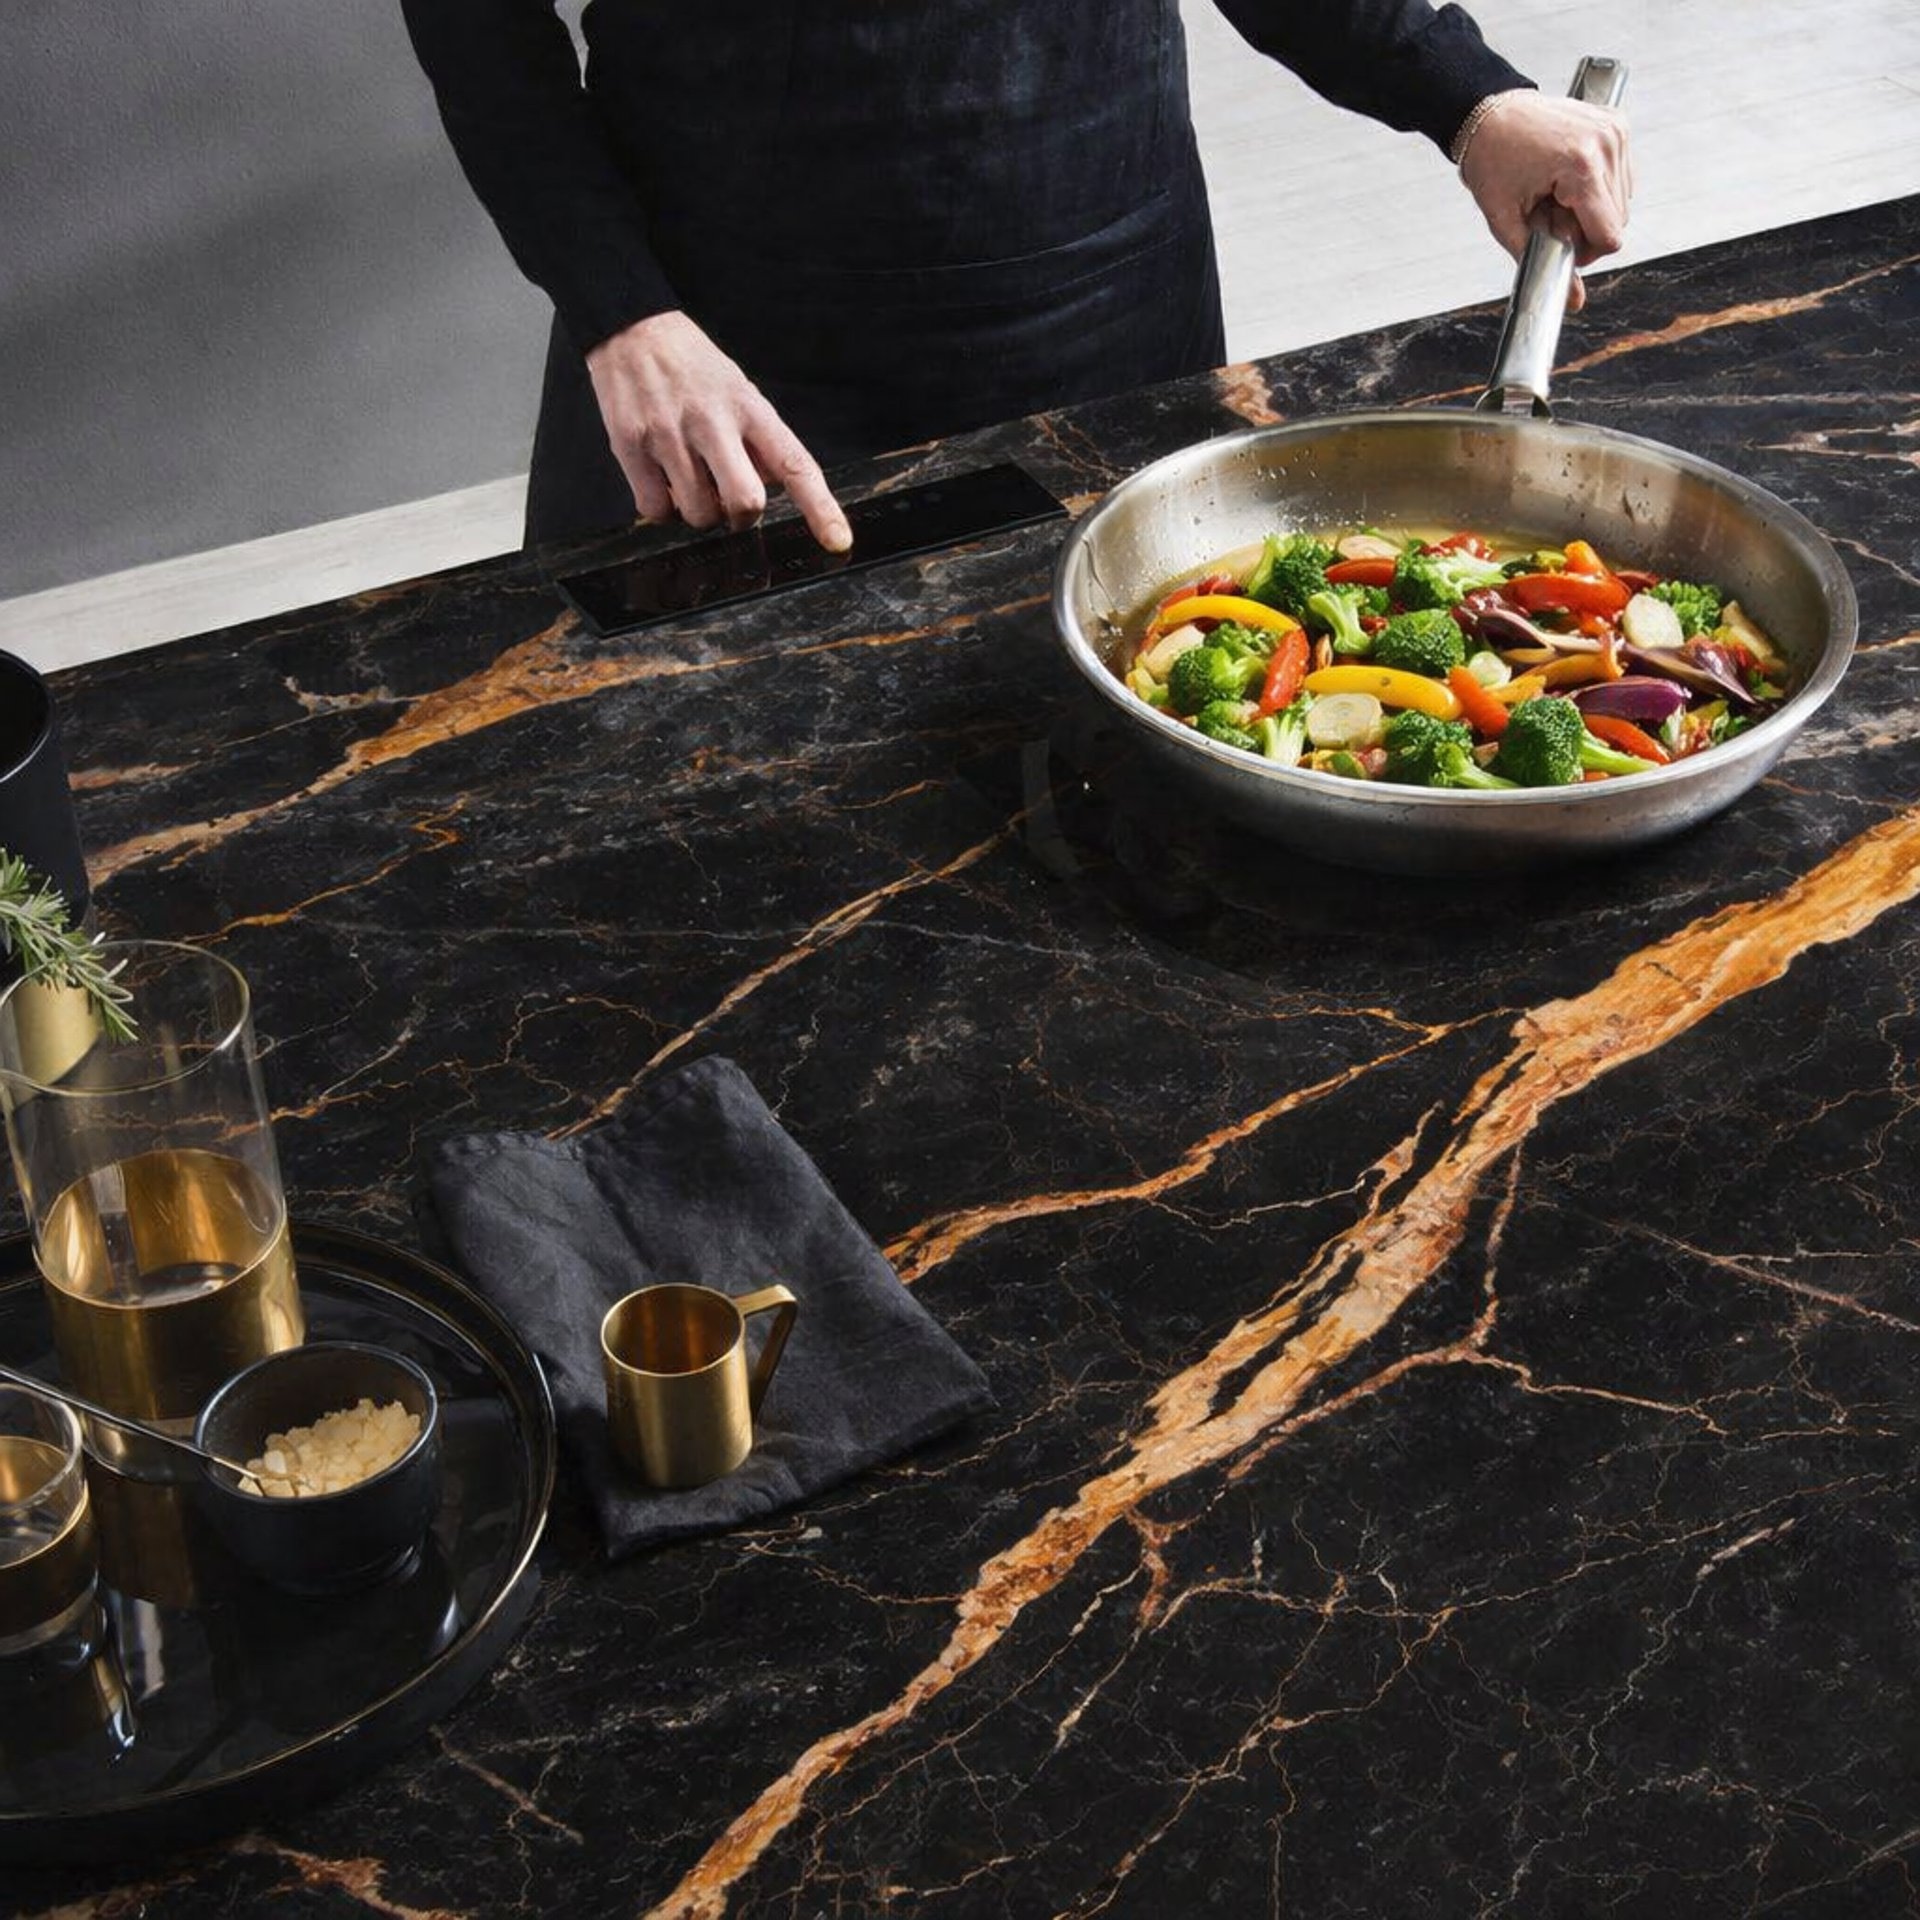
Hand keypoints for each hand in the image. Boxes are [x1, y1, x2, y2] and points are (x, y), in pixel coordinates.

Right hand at [585, 310, 851, 550]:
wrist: (631, 329)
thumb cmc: (694, 370)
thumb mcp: (739, 392)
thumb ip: (758, 443)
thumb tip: (767, 491)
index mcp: (750, 408)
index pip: (795, 465)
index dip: (821, 509)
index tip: (839, 542)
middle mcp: (712, 421)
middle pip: (746, 502)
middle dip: (741, 517)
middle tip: (728, 502)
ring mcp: (670, 435)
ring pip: (699, 514)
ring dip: (698, 511)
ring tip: (689, 478)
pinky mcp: (630, 446)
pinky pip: (656, 511)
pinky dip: (662, 509)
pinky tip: (663, 481)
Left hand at [1458, 91, 1632, 311]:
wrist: (1489, 112)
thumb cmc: (1492, 159)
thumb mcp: (1506, 220)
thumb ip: (1539, 262)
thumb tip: (1575, 301)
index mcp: (1582, 167)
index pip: (1610, 235)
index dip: (1585, 252)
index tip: (1559, 240)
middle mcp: (1606, 144)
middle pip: (1619, 220)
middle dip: (1585, 228)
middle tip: (1549, 212)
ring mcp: (1615, 131)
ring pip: (1623, 200)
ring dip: (1592, 207)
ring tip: (1555, 192)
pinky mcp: (1618, 124)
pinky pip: (1622, 176)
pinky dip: (1598, 186)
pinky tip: (1568, 176)